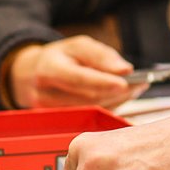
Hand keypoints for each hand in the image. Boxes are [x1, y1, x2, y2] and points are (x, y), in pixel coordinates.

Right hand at [8, 36, 144, 108]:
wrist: (29, 75)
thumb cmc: (57, 58)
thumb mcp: (76, 46)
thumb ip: (101, 55)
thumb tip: (124, 69)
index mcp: (48, 69)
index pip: (78, 78)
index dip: (103, 82)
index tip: (125, 82)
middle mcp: (45, 94)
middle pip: (89, 97)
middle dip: (117, 91)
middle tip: (140, 83)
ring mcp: (51, 113)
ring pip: (92, 110)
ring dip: (117, 100)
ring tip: (135, 88)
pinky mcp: (59, 124)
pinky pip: (90, 117)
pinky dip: (109, 107)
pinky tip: (121, 98)